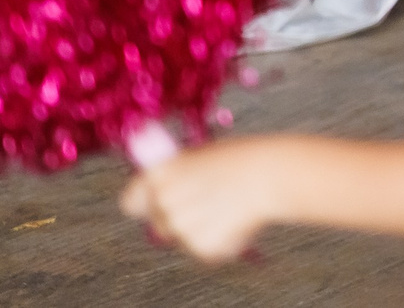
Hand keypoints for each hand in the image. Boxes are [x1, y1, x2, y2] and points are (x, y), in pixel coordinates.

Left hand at [120, 138, 277, 262]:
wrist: (272, 175)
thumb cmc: (245, 157)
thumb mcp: (203, 155)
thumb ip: (180, 173)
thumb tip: (175, 183)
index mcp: (160, 175)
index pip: (131, 201)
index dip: (147, 201)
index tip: (161, 199)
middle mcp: (163, 202)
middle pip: (160, 222)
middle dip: (180, 216)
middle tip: (209, 203)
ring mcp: (181, 227)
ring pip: (184, 237)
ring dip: (202, 228)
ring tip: (231, 208)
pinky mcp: (201, 248)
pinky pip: (206, 249)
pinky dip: (221, 241)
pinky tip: (238, 220)